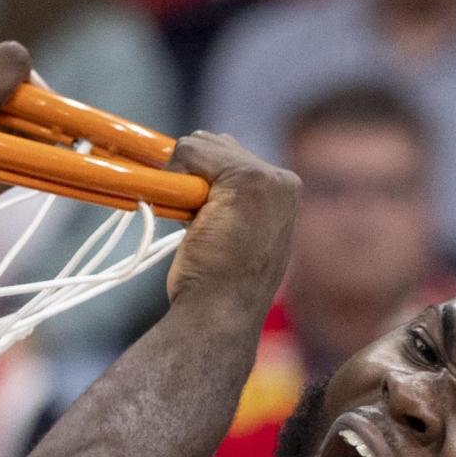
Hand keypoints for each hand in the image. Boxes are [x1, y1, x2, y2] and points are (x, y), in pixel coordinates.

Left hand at [162, 131, 300, 309]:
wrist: (220, 313)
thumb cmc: (218, 284)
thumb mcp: (232, 234)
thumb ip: (228, 201)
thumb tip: (194, 169)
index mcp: (283, 194)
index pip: (230, 157)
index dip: (201, 179)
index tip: (199, 217)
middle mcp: (282, 181)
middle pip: (216, 144)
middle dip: (192, 173)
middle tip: (191, 219)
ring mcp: (268, 178)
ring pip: (201, 144)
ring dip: (182, 177)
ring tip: (192, 221)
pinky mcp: (245, 180)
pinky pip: (190, 151)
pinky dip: (172, 173)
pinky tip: (180, 211)